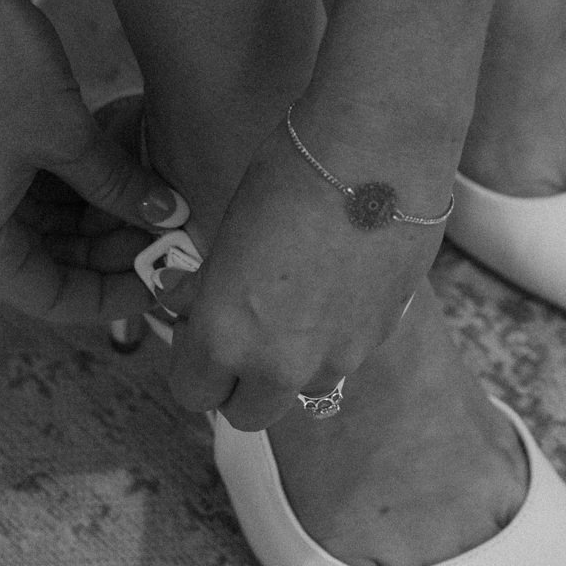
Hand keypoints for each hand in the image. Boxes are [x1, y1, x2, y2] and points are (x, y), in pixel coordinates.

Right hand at [0, 0, 185, 323]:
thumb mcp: (67, 134)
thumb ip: (119, 186)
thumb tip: (167, 217)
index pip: (48, 296)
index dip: (111, 296)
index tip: (162, 282)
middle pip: (41, 261)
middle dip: (107, 248)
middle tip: (168, 233)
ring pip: (35, 224)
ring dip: (92, 213)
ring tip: (153, 198)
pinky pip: (18, 190)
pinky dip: (67, 184)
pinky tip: (116, 168)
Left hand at [162, 110, 443, 428]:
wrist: (376, 151)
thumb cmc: (288, 175)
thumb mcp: (226, 233)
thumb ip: (206, 289)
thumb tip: (184, 301)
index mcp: (226, 337)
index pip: (193, 393)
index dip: (193, 368)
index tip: (200, 340)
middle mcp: (281, 363)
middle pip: (248, 414)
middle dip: (240, 384)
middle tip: (243, 337)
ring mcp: (339, 356)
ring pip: (303, 389)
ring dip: (294, 363)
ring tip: (298, 301)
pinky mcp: (381, 335)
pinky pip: (347, 354)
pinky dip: (337, 333)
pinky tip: (339, 279)